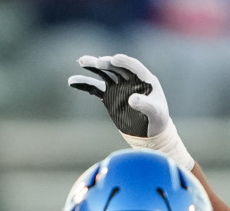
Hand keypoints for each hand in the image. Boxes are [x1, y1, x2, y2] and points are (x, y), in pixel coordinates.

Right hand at [68, 54, 193, 170]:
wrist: (150, 133)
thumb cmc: (157, 121)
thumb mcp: (155, 113)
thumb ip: (145, 105)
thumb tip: (131, 98)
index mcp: (145, 79)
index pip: (133, 66)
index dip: (124, 61)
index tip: (114, 59)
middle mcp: (131, 80)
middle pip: (116, 67)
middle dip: (106, 63)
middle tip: (96, 62)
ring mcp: (119, 87)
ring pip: (104, 74)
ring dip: (93, 67)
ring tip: (81, 62)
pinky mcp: (110, 96)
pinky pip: (95, 88)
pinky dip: (84, 84)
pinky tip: (72, 81)